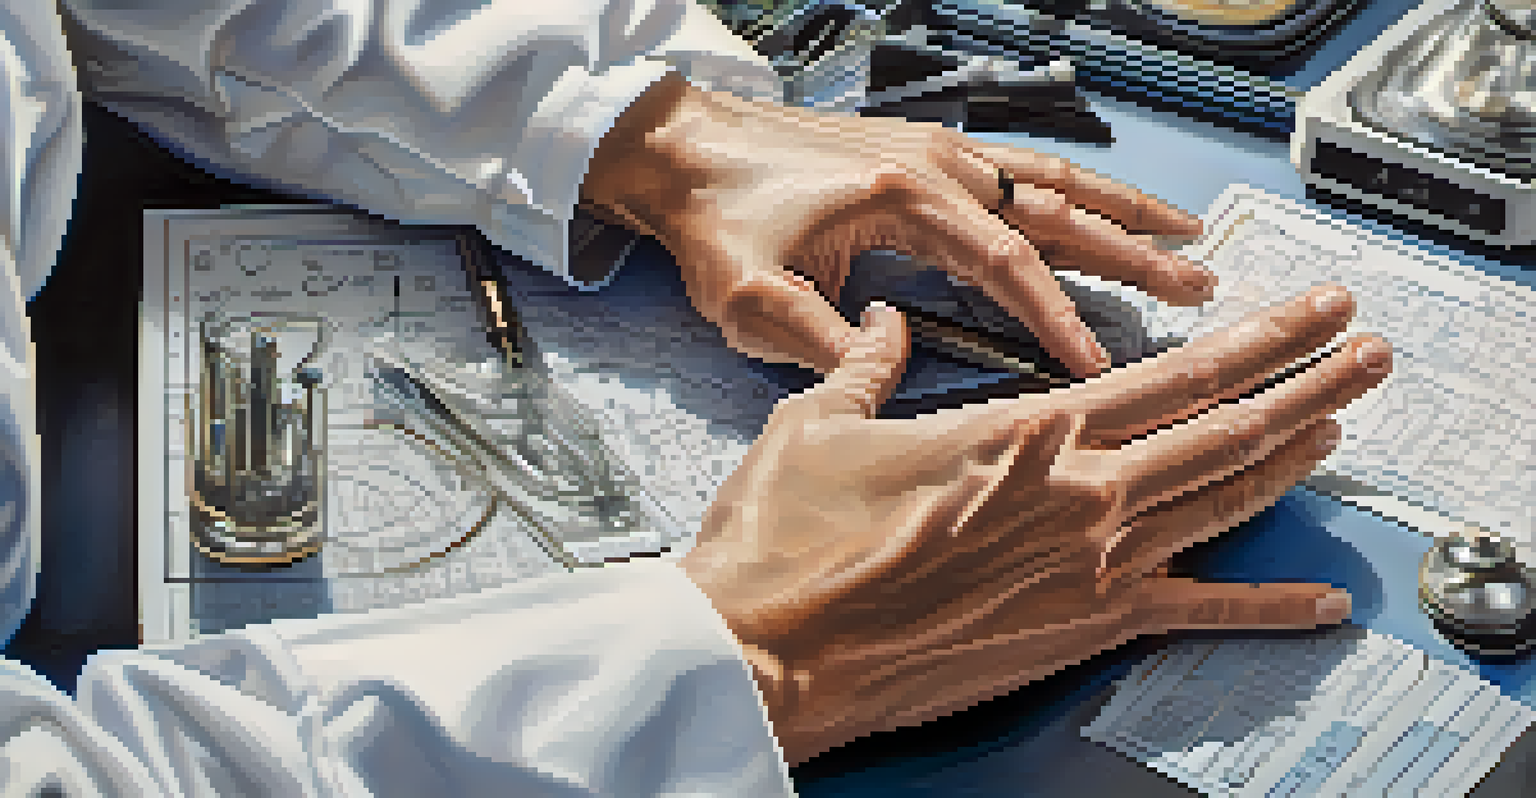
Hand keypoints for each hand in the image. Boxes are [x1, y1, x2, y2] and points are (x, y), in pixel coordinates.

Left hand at [580, 73, 1210, 376]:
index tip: (1098, 364)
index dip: (1057, 319)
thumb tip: (903, 364)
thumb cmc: (717, 222)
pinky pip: (1020, 167)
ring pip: (1051, 180)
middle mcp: (935, 166)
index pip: (1007, 266)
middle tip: (1200, 285)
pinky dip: (1073, 188)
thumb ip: (833, 347)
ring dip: (1122, 208)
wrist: (684, 149)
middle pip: (1056, 212)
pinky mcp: (923, 153)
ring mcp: (935, 152)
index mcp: (905, 199)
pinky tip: (1100, 204)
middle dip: (1133, 252)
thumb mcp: (759, 304)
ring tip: (1187, 232)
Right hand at [680, 284, 1392, 764]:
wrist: (769, 649)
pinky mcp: (1079, 631)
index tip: (1305, 309)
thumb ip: (868, 369)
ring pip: (1226, 502)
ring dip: (1297, 458)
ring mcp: (1090, 567)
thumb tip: (882, 331)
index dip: (1256, 337)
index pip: (1173, 373)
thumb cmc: (787, 541)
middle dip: (1309, 380)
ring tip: (1344, 426)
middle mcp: (1080, 493)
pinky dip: (1264, 609)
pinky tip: (1316, 603)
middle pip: (1228, 427)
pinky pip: (1195, 615)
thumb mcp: (817, 424)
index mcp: (1026, 431)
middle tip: (1364, 347)